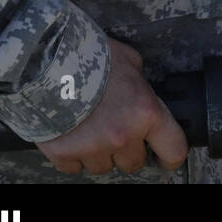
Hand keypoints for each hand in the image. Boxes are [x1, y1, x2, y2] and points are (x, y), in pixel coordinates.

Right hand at [36, 38, 188, 175]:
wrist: (48, 60)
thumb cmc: (91, 54)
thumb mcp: (130, 62)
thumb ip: (140, 85)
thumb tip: (142, 95)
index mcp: (145, 112)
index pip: (173, 149)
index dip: (171, 156)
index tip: (166, 156)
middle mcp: (122, 135)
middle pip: (134, 163)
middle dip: (128, 149)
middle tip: (117, 129)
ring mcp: (92, 148)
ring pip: (103, 167)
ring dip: (100, 153)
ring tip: (90, 127)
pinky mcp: (63, 154)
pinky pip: (74, 167)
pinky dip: (73, 155)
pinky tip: (71, 132)